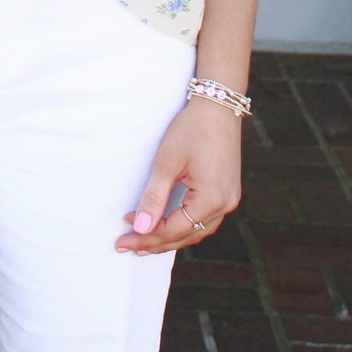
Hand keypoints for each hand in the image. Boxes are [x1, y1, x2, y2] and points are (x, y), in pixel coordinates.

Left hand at [115, 95, 242, 253]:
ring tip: (143, 242)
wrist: (219, 105)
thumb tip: (139, 227)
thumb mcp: (167, 161)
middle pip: (186, 235)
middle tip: (127, 245)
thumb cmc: (192, 129)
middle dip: (155, 242)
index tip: (122, 236)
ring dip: (170, 237)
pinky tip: (168, 226)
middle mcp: (225, 204)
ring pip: (197, 230)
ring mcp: (229, 199)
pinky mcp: (228, 192)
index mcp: (211, 199)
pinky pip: (205, 219)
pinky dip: (184, 225)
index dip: (146, 236)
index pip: (173, 230)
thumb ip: (154, 197)